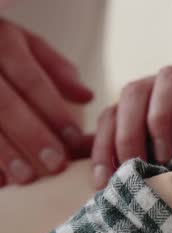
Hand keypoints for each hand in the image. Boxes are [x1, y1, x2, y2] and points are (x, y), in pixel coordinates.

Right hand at [0, 18, 92, 185]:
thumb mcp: (26, 45)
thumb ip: (56, 70)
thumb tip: (87, 96)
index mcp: (3, 41)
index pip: (32, 82)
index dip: (54, 112)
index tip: (74, 140)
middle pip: (5, 105)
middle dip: (32, 137)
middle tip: (55, 165)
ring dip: (3, 153)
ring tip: (26, 177)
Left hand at [92, 61, 171, 187]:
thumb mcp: (152, 156)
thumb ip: (121, 154)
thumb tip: (81, 165)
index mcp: (137, 103)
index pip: (110, 116)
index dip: (102, 148)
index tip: (103, 182)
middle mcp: (158, 85)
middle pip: (132, 93)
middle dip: (129, 134)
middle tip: (136, 168)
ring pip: (167, 79)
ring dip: (160, 118)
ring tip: (167, 155)